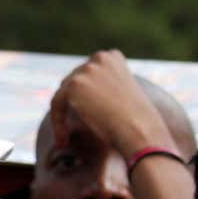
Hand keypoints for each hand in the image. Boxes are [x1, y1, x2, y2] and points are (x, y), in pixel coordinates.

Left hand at [49, 50, 167, 156]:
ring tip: (68, 135)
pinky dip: (58, 122)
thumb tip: (86, 95)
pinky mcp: (74, 85)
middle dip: (72, 103)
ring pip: (63, 93)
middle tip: (72, 126)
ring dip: (64, 113)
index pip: (88, 73)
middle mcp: (99, 58)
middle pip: (73, 80)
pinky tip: (63, 141)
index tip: (84, 113)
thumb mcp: (124, 94)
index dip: (84, 94)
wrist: (140, 131)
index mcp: (113, 57)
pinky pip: (57, 104)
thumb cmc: (138, 121)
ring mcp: (86, 70)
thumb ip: (105, 87)